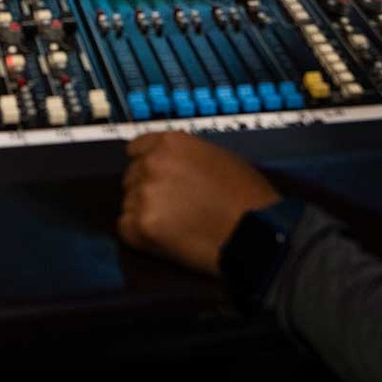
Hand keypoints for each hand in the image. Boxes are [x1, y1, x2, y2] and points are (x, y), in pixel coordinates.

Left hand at [118, 132, 282, 275]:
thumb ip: (187, 156)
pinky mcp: (143, 225)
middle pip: (131, 177)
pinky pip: (125, 228)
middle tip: (171, 208)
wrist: (256, 232)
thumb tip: (171, 164)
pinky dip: (140, 236)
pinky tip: (164, 238)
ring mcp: (145, 194)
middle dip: (147, 191)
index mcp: (171, 143)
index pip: (136, 148)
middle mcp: (153, 163)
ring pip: (129, 203)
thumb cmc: (247, 197)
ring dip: (145, 214)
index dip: (145, 165)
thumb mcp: (218, 156)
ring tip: (175, 226)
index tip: (153, 178)